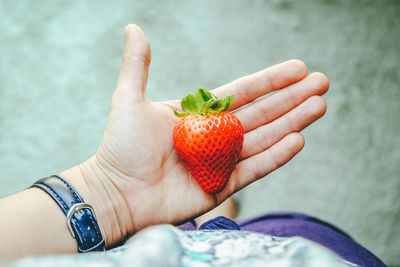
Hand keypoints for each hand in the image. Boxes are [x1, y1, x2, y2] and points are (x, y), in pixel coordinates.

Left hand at [66, 24, 328, 246]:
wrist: (116, 193)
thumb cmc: (120, 148)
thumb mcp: (128, 99)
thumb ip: (137, 65)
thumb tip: (134, 28)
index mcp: (200, 113)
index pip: (243, 92)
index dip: (270, 80)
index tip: (297, 69)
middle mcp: (215, 135)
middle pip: (261, 113)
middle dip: (292, 98)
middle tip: (322, 84)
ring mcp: (221, 161)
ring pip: (264, 138)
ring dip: (293, 122)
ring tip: (319, 106)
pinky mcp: (222, 187)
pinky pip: (255, 169)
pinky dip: (277, 156)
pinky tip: (298, 140)